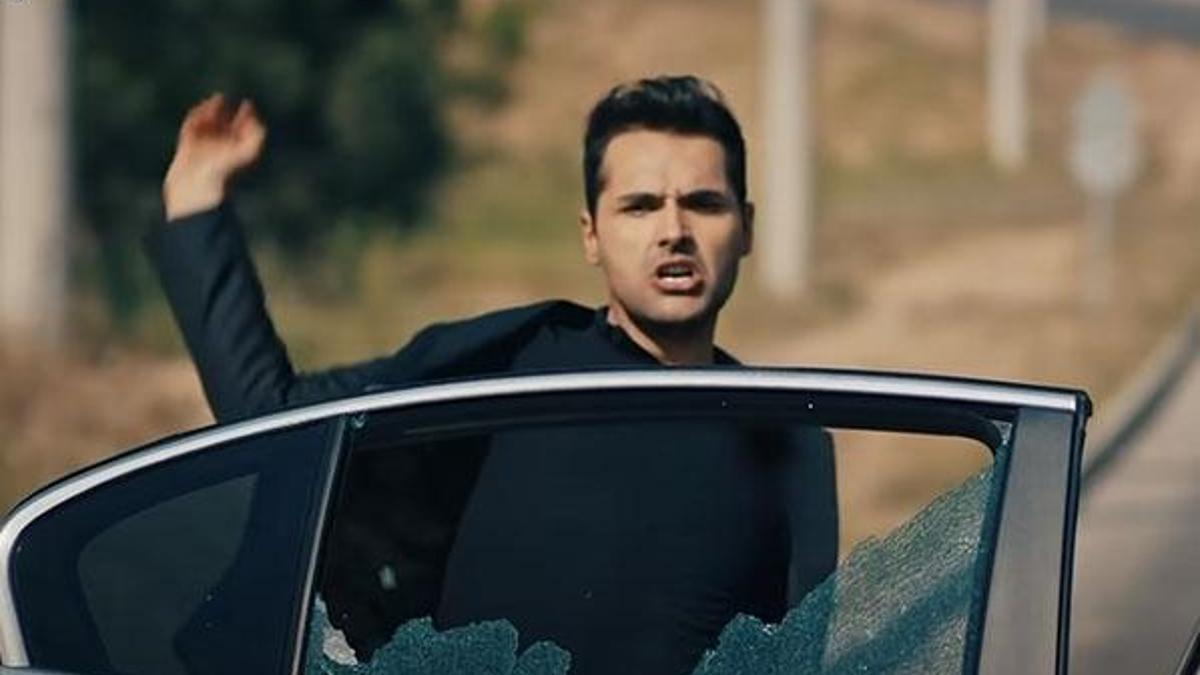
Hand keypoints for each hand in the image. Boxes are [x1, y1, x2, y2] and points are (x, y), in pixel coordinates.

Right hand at [163, 93, 266, 220]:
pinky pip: (192, 127)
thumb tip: (259, 124)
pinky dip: (195, 117)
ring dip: (210, 111)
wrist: (195, 188)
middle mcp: (221, 150)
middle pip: (226, 126)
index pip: (245, 131)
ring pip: (208, 124)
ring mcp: (204, 149)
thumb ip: (255, 138)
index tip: (248, 104)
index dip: (248, 117)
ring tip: (215, 100)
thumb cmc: (222, 173)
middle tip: (223, 99)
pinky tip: (200, 110)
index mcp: (237, 153)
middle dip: (225, 112)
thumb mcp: (244, 155)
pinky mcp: (187, 148)